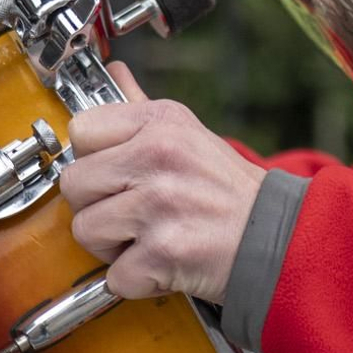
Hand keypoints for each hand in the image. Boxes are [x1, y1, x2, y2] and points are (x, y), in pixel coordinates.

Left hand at [61, 62, 264, 303]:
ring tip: (147, 237)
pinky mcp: (162, 253)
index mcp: (161, 123)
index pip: (81, 130)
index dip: (92, 158)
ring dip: (111, 246)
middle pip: (75, 184)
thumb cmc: (231, 192)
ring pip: (85, 230)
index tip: (113, 173)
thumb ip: (142, 106)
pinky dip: (134, 279)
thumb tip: (114, 73)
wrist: (277, 239)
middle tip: (131, 212)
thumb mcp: (191, 134)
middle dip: (96, 205)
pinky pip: (114, 275)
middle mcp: (158, 158)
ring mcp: (159, 205)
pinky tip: (160, 263)